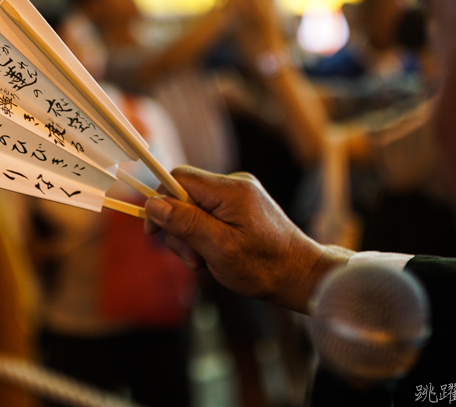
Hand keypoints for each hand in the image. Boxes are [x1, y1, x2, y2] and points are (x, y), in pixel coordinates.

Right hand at [144, 166, 353, 312]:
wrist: (301, 276)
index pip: (179, 178)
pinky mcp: (241, 208)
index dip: (160, 201)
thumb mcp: (219, 248)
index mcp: (230, 190)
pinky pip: (209, 216)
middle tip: (192, 259)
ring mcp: (239, 196)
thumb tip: (153, 203)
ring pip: (194, 209)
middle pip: (184, 195)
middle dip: (179, 228)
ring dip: (191, 237)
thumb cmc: (265, 266)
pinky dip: (204, 237)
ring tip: (205, 263)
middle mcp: (234, 185)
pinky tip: (213, 257)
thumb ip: (186, 223)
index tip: (153, 231)